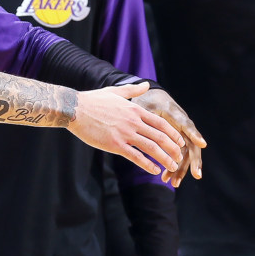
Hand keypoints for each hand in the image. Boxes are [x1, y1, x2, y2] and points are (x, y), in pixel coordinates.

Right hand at [67, 83, 184, 175]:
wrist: (74, 109)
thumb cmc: (92, 100)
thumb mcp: (115, 92)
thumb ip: (133, 90)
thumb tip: (146, 85)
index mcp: (135, 110)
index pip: (161, 123)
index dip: (173, 134)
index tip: (179, 142)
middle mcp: (133, 122)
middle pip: (161, 137)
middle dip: (173, 149)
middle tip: (179, 158)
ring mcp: (125, 133)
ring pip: (152, 148)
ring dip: (164, 158)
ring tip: (171, 166)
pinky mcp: (115, 144)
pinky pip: (135, 156)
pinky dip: (147, 164)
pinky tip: (154, 170)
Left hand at [131, 88, 205, 185]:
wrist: (151, 98)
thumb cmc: (147, 101)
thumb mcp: (144, 105)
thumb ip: (145, 114)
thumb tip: (143, 121)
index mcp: (174, 114)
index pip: (186, 124)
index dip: (194, 133)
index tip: (201, 144)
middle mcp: (182, 126)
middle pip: (192, 145)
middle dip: (194, 161)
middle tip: (196, 175)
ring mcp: (180, 135)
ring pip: (185, 155)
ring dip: (181, 169)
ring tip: (174, 183)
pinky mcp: (176, 142)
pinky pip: (177, 157)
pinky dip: (173, 167)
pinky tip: (166, 179)